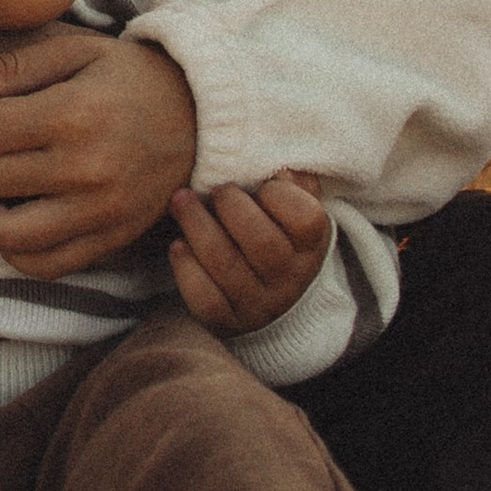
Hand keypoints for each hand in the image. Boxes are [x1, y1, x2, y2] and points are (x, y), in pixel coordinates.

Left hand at [0, 28, 196, 279]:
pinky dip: (16, 250)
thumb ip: (11, 67)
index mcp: (74, 115)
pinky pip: (44, 265)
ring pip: (6, 234)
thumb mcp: (74, 53)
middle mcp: (87, 169)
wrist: (199, 118)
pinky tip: (15, 220)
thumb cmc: (128, 78)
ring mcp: (100, 212)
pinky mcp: (110, 240)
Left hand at [167, 174, 332, 334]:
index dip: (278, 194)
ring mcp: (259, 304)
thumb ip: (294, 184)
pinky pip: (205, 299)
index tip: (260, 185)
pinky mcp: (227, 321)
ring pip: (226, 266)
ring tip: (180, 201)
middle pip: (262, 243)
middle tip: (216, 189)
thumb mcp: (295, 211)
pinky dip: (187, 269)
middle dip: (230, 206)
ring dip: (197, 226)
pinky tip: (179, 246)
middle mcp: (290, 279)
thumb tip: (282, 169)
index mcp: (311, 246)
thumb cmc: (277, 235)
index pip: (306, 219)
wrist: (272, 301)